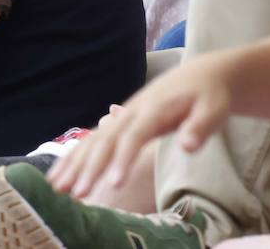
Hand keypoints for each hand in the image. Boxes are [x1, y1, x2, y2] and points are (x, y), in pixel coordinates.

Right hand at [48, 52, 232, 197]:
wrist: (200, 75)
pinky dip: (75, 157)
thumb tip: (186, 146)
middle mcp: (131, 113)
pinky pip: (92, 141)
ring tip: (56, 187)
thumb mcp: (214, 109)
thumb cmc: (209, 96)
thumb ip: (199, 128)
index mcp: (153, 110)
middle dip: (88, 168)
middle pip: (104, 141)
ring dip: (73, 163)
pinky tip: (60, 173)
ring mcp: (122, 117)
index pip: (133, 137)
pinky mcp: (119, 123)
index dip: (121, 160)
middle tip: (75, 193)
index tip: (112, 185)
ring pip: (92, 141)